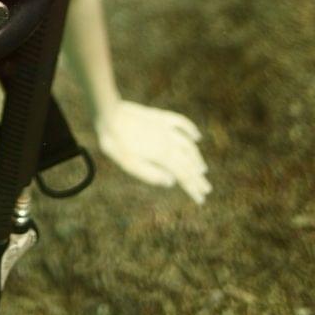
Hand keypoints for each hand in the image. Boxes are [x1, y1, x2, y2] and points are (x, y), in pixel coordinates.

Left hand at [96, 100, 210, 204]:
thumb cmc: (116, 142)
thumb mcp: (129, 164)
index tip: (201, 199)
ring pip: (188, 145)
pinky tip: (197, 136)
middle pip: (188, 163)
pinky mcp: (160, 117)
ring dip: (197, 158)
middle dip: (198, 178)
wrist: (109, 115)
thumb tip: (171, 182)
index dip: (192, 188)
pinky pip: (181, 122)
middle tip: (206, 190)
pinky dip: (191, 129)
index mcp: (162, 156)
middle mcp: (168, 142)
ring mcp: (166, 129)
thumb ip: (150, 174)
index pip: (183, 175)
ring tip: (202, 169)